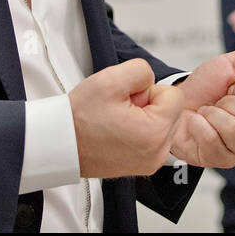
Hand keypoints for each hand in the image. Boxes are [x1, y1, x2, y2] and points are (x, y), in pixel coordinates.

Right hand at [69, 59, 183, 177]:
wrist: (60, 143)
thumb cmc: (79, 117)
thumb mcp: (110, 79)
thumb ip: (142, 70)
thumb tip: (151, 81)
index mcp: (155, 134)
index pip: (174, 95)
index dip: (148, 90)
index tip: (127, 99)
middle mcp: (157, 153)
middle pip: (171, 110)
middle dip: (148, 104)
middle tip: (120, 110)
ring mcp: (151, 162)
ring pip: (163, 122)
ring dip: (144, 116)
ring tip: (117, 120)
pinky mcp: (143, 165)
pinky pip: (154, 136)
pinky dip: (140, 130)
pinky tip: (118, 130)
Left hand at [170, 51, 234, 168]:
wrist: (181, 102)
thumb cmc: (211, 85)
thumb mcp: (234, 64)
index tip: (234, 86)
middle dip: (228, 100)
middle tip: (220, 100)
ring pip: (231, 128)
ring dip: (212, 113)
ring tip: (209, 111)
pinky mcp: (225, 162)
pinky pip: (211, 139)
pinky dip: (198, 124)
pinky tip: (199, 123)